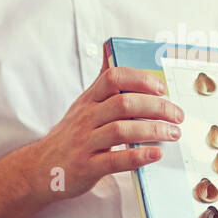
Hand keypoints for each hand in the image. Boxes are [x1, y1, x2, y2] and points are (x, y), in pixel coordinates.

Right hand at [33, 59, 182, 199]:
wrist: (41, 168)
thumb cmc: (70, 136)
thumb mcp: (83, 105)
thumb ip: (101, 82)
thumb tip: (111, 48)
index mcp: (89, 100)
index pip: (113, 78)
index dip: (140, 80)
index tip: (162, 88)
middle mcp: (86, 118)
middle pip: (124, 103)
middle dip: (157, 107)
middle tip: (177, 115)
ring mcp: (85, 142)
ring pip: (121, 130)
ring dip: (153, 130)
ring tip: (173, 133)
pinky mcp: (87, 167)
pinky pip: (115, 160)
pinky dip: (138, 156)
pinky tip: (155, 154)